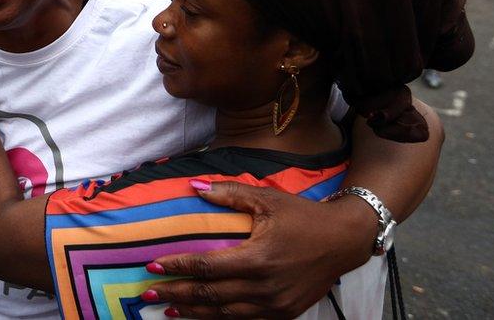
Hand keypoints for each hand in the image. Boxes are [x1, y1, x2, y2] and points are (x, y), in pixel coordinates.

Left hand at [145, 183, 376, 318]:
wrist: (344, 241)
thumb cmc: (303, 217)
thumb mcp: (267, 199)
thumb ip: (229, 194)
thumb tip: (194, 187)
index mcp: (258, 258)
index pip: (206, 266)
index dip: (178, 267)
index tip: (154, 267)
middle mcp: (264, 287)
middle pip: (211, 295)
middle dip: (177, 295)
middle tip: (149, 294)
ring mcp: (275, 305)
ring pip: (225, 314)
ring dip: (194, 313)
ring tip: (169, 311)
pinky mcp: (284, 314)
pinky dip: (221, 319)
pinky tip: (204, 316)